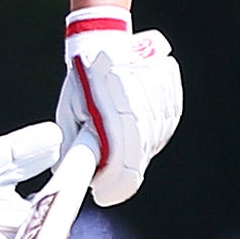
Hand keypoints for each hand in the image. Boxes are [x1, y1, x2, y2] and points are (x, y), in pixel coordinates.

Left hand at [56, 10, 181, 205]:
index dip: (112, 188)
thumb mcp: (69, 114)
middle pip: (138, 161)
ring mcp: (159, 104)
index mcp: (113, 116)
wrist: (106, 42)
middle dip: (120, 178)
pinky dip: (148, 140)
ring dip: (134, 157)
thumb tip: (73, 177)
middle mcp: (141, 111)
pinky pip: (163, 130)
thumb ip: (73, 147)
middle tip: (106, 186)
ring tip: (115, 151)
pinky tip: (133, 137)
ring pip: (152, 147)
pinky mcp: (170, 99)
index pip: (121, 168)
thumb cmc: (81, 82)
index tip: (101, 196)